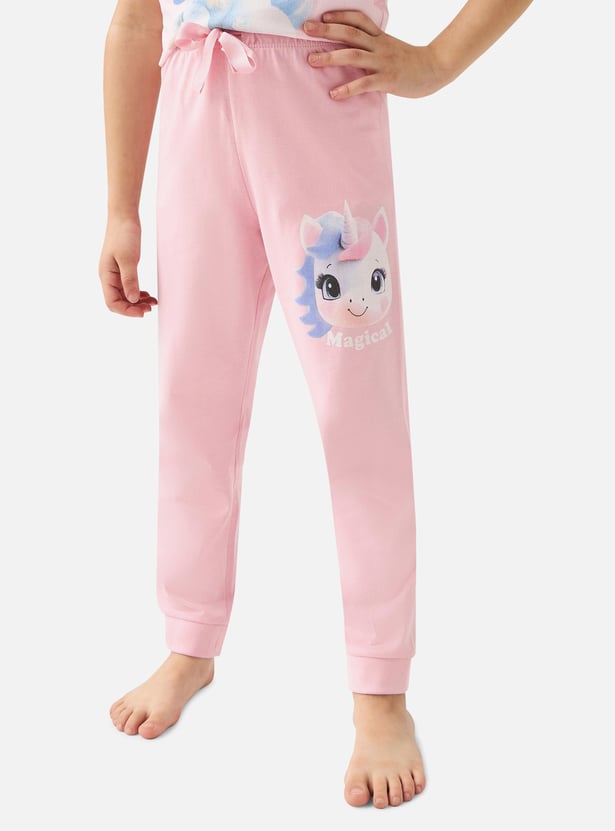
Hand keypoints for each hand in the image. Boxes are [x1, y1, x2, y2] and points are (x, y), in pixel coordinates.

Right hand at [98, 215, 156, 316]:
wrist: (124, 217)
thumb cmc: (124, 234)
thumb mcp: (128, 258)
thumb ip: (130, 279)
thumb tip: (133, 300)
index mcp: (106, 276)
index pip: (112, 303)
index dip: (127, 311)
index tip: (143, 312)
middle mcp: (108, 277)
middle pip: (119, 302)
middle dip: (134, 308)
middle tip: (151, 308)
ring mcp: (115, 274)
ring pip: (125, 296)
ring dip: (138, 302)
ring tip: (153, 302)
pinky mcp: (123, 269)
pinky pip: (129, 287)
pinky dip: (138, 293)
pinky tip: (148, 295)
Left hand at [303, 10, 446, 99]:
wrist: (434, 70)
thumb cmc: (410, 63)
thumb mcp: (391, 49)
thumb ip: (374, 48)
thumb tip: (352, 52)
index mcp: (380, 37)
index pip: (359, 20)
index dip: (340, 16)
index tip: (322, 16)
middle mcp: (379, 46)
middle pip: (350, 33)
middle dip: (326, 30)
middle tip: (306, 29)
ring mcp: (383, 62)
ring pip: (353, 55)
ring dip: (330, 57)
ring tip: (311, 60)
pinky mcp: (387, 80)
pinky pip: (364, 84)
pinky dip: (348, 88)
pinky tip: (334, 93)